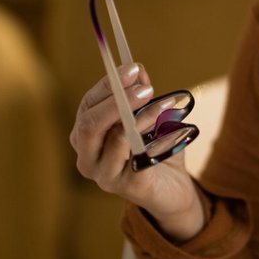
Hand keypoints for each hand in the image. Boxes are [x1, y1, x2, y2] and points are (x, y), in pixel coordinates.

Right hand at [70, 63, 205, 240]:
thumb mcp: (149, 118)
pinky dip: (157, 139)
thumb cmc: (155, 151)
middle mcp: (87, 158)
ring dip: (143, 117)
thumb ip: (140, 96)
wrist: (172, 191)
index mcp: (86, 137)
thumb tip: (138, 70)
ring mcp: (103, 176)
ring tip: (165, 103)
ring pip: (115, 138)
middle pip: (89, 124)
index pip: (88, 105)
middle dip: (117, 100)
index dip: (108, 84)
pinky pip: (139, 156)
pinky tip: (171, 130)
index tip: (132, 67)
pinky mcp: (126, 188)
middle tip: (145, 87)